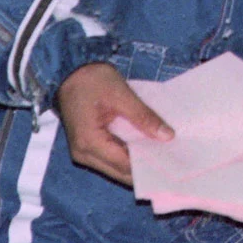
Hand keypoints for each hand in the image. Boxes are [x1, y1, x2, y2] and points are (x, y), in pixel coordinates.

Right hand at [55, 62, 171, 185]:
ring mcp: (83, 152)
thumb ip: (144, 117)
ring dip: (136, 164)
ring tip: (162, 157)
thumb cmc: (92, 80)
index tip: (173, 164)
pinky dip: (126, 156)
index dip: (149, 167)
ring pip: (114, 168)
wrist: (69, 70)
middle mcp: (83, 154)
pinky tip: (144, 149)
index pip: (125, 165)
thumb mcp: (121, 95)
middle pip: (119, 172)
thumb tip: (167, 136)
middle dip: (144, 170)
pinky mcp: (86, 146)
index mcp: (90, 142)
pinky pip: (109, 158)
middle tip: (172, 163)